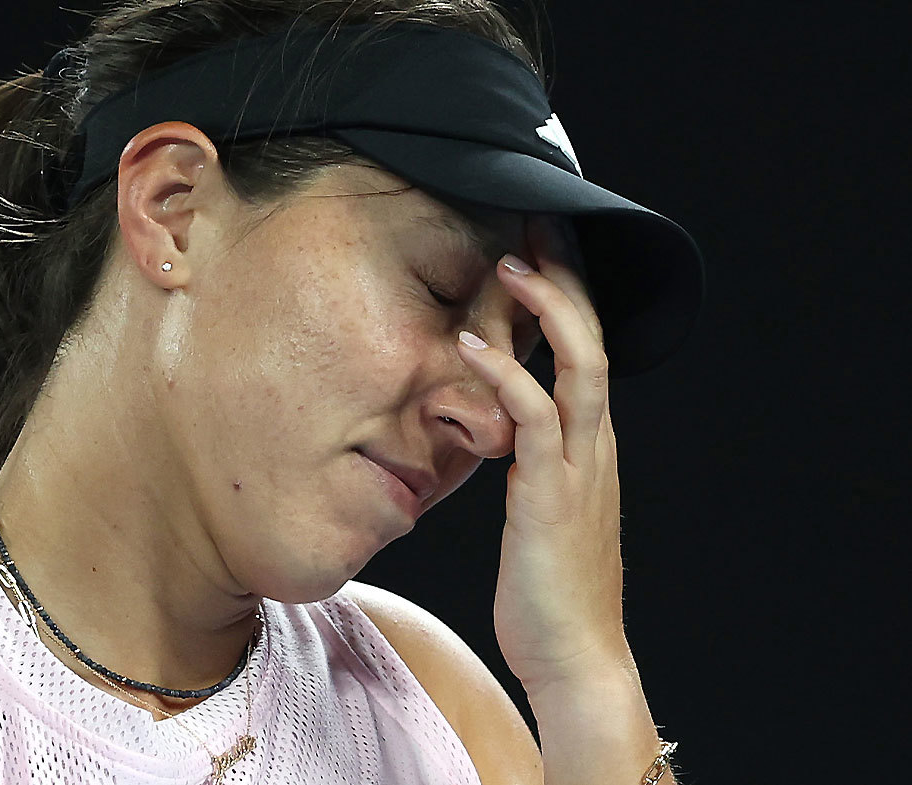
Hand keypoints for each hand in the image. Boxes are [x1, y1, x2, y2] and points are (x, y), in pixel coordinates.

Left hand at [455, 215, 633, 691]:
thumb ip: (531, 466)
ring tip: (508, 261)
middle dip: (566, 277)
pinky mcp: (552, 494)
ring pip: (579, 364)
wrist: (576, 658)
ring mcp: (581, 467)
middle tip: (534, 224)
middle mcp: (595, 445)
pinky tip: (470, 344)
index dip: (568, 296)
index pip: (587, 350)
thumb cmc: (549, 590)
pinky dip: (505, 374)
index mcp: (592, 446)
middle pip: (594, 338)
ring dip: (545, 308)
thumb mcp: (540, 512)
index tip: (538, 248)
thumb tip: (500, 435)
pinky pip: (536, 417)